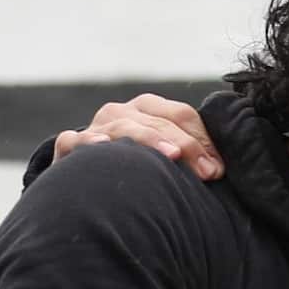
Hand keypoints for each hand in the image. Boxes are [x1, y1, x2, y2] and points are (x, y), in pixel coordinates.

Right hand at [54, 93, 222, 179]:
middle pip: (159, 122)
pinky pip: (77, 140)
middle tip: (208, 174)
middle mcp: (123, 112)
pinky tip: (104, 146)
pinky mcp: (71, 145)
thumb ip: (191, 154)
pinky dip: (89, 142)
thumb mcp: (167, 156)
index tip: (218, 170)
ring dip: (150, 140)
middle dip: (187, 146)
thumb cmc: (140, 168)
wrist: (89, 179)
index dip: (203, 141)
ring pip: (126, 127)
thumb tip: (216, 170)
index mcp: (150, 109)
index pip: (182, 115)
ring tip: (172, 155)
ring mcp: (97, 127)